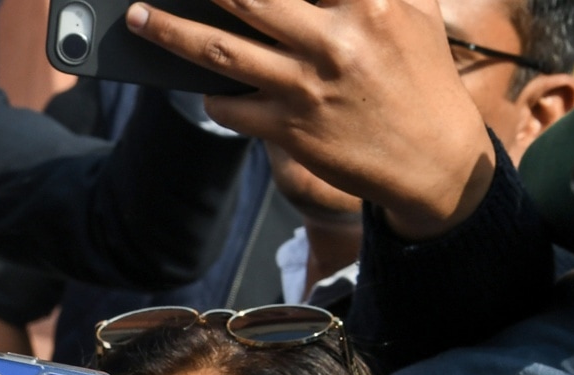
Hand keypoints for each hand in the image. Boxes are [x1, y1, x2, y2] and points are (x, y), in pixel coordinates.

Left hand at [125, 0, 495, 239]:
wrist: (433, 159)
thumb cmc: (420, 76)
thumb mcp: (414, 11)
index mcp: (370, 2)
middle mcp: (334, 40)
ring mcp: (306, 86)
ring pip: (219, 52)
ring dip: (170, 32)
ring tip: (139, 17)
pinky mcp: (289, 129)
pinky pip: (228, 106)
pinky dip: (210, 95)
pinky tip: (200, 85)